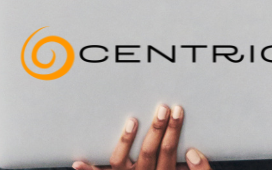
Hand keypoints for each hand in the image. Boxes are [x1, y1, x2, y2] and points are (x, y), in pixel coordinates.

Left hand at [74, 104, 211, 169]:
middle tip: (162, 109)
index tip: (178, 112)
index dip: (174, 130)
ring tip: (133, 121)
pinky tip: (78, 162)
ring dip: (126, 140)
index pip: (169, 150)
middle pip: (148, 151)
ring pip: (120, 161)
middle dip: (157, 128)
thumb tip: (193, 152)